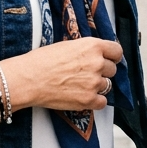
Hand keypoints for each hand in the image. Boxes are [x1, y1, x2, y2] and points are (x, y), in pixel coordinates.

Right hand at [0, 37, 121, 119]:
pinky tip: (83, 96)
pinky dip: (95, 101)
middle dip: (102, 71)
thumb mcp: (68, 45)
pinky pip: (103, 102)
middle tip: (87, 73)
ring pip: (107, 86)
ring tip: (79, 85)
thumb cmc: (42, 60)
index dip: (112, 56)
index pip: (117, 51)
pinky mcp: (88, 100)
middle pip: (112, 70)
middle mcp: (97, 63)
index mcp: (92, 46)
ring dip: (96, 86)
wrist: (29, 79)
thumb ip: (86, 49)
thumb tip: (96, 54)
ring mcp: (94, 83)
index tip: (109, 60)